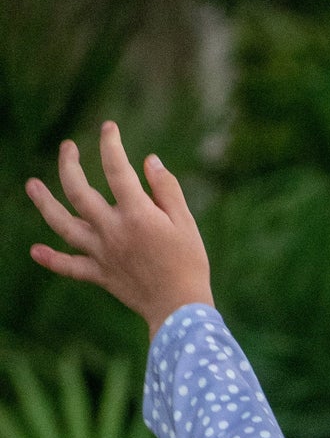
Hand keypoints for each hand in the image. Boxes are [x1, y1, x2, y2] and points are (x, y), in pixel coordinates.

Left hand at [27, 121, 212, 336]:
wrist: (180, 310)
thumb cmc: (190, 264)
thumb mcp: (185, 222)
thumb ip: (166, 189)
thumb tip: (149, 161)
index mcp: (136, 214)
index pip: (116, 169)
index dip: (109, 143)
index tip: (108, 128)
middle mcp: (113, 230)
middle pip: (78, 191)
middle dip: (68, 164)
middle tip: (67, 146)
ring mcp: (102, 253)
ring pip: (64, 225)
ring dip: (45, 203)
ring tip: (32, 184)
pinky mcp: (101, 275)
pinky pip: (71, 268)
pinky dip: (53, 260)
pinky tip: (36, 251)